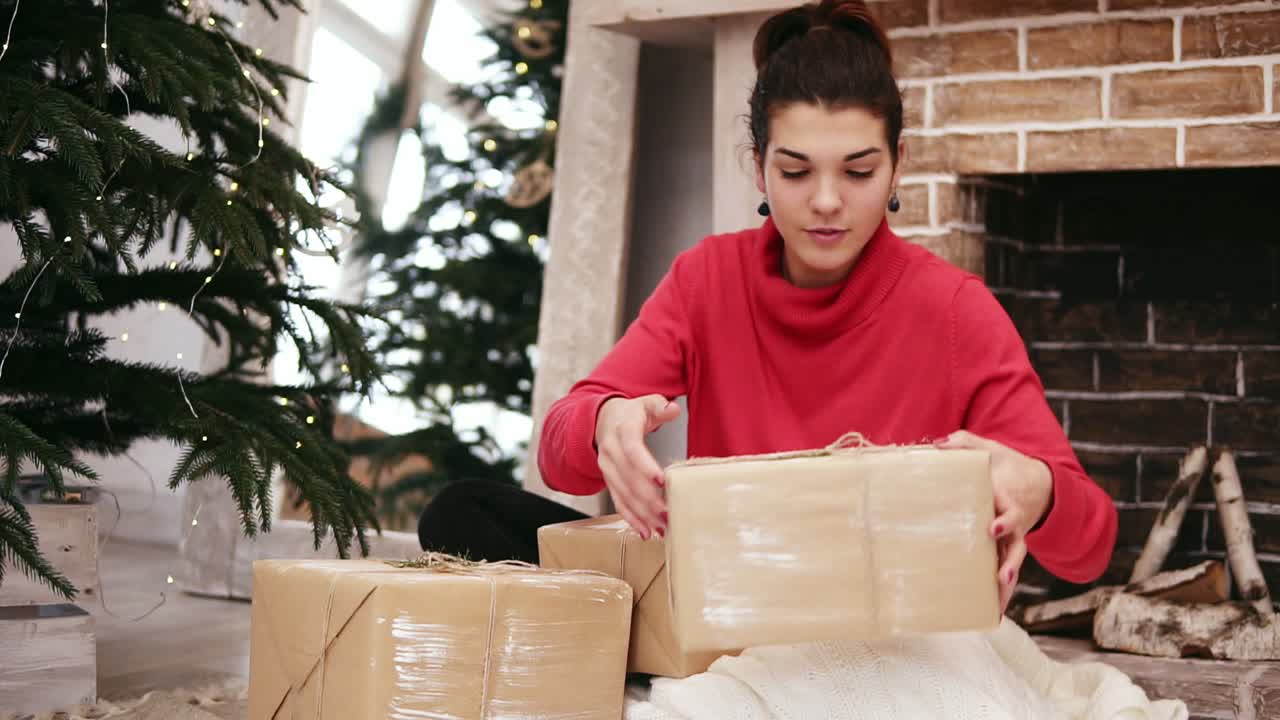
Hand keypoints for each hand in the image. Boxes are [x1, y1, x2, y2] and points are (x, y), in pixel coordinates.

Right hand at [594, 395, 680, 539]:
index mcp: (622, 431)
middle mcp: (611, 452)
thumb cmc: (630, 414)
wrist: (602, 420)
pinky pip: (618, 502)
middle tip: (668, 512)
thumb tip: (672, 409)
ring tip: (661, 528)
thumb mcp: (646, 403)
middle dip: (648, 498)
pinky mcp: (609, 482)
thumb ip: (660, 405)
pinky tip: (645, 532)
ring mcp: (607, 469)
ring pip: (623, 494)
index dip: (645, 465)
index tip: (661, 480)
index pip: (632, 449)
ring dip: (642, 513)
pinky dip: (631, 519)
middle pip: (628, 478)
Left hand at [933, 430, 1052, 613]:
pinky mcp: (1007, 549)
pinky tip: (994, 613)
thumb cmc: (1008, 465)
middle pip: (1015, 547)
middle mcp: (1014, 525)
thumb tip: (938, 444)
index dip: (1004, 522)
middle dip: (1010, 562)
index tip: (993, 529)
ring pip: (1012, 564)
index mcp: (1009, 501)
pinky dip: (1002, 591)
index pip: (1009, 514)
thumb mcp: (991, 448)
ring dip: (1008, 584)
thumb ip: (965, 443)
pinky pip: (1006, 571)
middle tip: (1003, 576)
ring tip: (1000, 604)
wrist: (1040, 483)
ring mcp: (1014, 540)